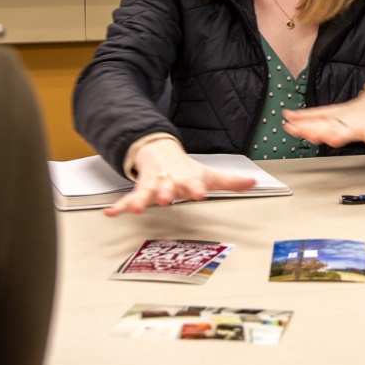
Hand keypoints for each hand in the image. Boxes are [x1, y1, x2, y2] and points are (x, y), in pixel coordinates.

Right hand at [104, 138, 256, 214]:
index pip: (193, 183)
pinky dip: (119, 206)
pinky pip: (127, 199)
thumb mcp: (208, 174)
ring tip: (135, 207)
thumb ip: (230, 181)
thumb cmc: (186, 169)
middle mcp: (170, 182)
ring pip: (146, 192)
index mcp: (187, 179)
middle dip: (166, 193)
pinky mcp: (140, 190)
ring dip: (140, 199)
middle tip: (165, 198)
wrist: (159, 151)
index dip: (196, 188)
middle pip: (168, 188)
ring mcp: (153, 186)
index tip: (199, 192)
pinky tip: (111, 213)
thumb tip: (254, 182)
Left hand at [281, 86, 364, 147]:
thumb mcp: (329, 114)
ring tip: (334, 139)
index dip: (301, 123)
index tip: (289, 125)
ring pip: (348, 131)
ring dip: (342, 135)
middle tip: (307, 134)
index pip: (313, 120)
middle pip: (327, 126)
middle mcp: (342, 121)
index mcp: (331, 117)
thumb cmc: (352, 114)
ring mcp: (358, 125)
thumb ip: (309, 117)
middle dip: (317, 130)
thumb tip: (288, 116)